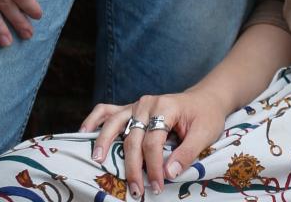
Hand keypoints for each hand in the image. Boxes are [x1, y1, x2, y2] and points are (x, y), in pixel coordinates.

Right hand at [82, 87, 227, 196]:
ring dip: (105, 142)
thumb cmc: (205, 116)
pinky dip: (94, 120)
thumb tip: (168, 173)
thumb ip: (186, 153)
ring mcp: (137, 104)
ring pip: (115, 122)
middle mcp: (147, 103)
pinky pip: (107, 110)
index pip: (153, 141)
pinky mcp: (131, 109)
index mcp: (166, 106)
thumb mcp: (204, 134)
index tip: (156, 186)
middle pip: (133, 137)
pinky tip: (85, 133)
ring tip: (98, 160)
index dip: (153, 166)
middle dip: (132, 166)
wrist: (204, 99)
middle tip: (136, 190)